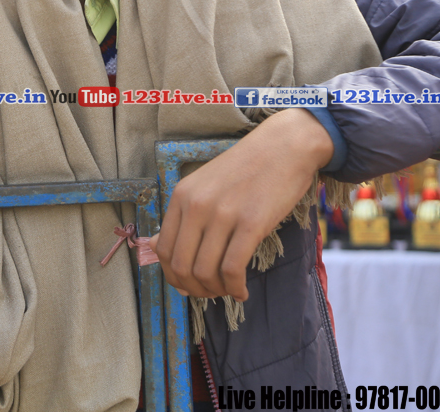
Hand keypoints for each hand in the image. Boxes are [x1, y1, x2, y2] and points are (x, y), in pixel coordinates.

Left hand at [148, 109, 332, 299]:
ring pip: (205, 271)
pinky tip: (242, 291)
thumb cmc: (246, 169)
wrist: (284, 147)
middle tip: (209, 293)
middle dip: (193, 288)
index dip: (173, 275)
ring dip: (215, 291)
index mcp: (182, 195)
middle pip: (181, 265)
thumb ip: (183, 215)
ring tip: (228, 290)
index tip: (188, 284)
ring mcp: (223, 214)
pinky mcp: (250, 223)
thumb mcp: (204, 185)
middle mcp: (197, 205)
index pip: (163, 249)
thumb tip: (156, 248)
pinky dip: (234, 288)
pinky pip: (232, 269)